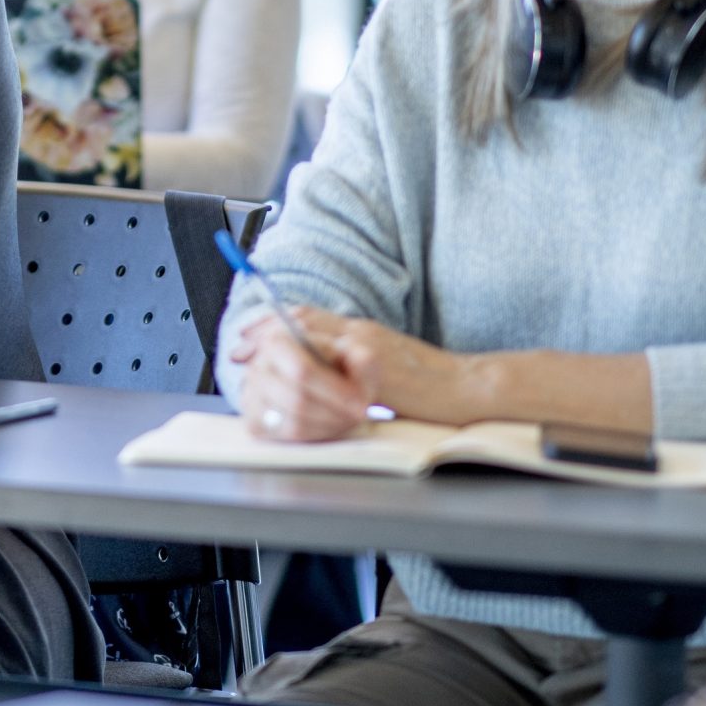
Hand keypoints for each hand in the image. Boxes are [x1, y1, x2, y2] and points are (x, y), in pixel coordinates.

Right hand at [226, 306, 374, 440]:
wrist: (316, 379)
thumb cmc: (336, 365)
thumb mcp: (354, 354)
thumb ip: (362, 355)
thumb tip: (362, 358)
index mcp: (277, 341)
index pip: (302, 370)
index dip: (335, 390)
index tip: (362, 403)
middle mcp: (257, 367)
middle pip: (298, 400)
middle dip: (335, 412)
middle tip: (360, 415)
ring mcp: (251, 395)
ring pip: (294, 421)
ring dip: (329, 425)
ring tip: (348, 419)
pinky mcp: (253, 421)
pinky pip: (286, 437)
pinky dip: (315, 435)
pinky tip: (330, 426)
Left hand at [227, 306, 480, 438]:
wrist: (467, 388)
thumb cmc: (429, 384)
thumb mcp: (384, 366)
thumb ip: (352, 362)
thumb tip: (321, 369)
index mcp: (361, 331)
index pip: (308, 316)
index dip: (273, 323)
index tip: (247, 336)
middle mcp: (360, 332)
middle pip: (301, 319)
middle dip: (263, 332)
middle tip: (238, 348)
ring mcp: (367, 347)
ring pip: (309, 332)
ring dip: (274, 344)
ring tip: (250, 358)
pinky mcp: (375, 368)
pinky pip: (331, 359)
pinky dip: (303, 363)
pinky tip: (283, 375)